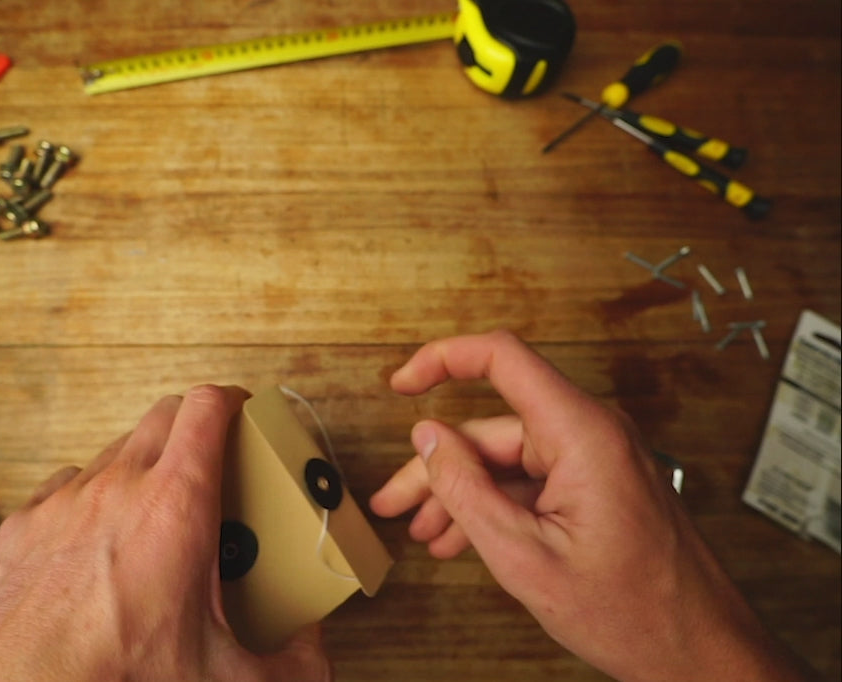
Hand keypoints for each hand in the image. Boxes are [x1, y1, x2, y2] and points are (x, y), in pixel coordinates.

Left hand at [0, 385, 331, 681]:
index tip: (244, 412)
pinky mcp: (20, 528)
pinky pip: (64, 488)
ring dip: (143, 467)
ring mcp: (61, 503)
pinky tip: (99, 544)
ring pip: (113, 452)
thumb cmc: (109, 679)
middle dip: (193, 426)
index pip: (206, 409)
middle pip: (162, 416)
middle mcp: (114, 489)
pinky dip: (91, 500)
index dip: (232, 401)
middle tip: (215, 466)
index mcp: (173, 507)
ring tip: (159, 517)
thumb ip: (291, 663)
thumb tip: (311, 654)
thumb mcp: (225, 680)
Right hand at [371, 331, 813, 681]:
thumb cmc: (634, 612)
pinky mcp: (598, 482)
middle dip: (435, 467)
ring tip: (423, 531)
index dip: (442, 359)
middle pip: (491, 428)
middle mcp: (592, 433)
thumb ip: (466, 489)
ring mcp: (596, 458)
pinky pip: (532, 480)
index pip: (501, 358)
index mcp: (581, 434)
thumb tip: (428, 438)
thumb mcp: (523, 556)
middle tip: (393, 504)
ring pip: (506, 459)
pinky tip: (462, 537)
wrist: (700, 651)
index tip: (402, 384)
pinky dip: (495, 504)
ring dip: (461, 493)